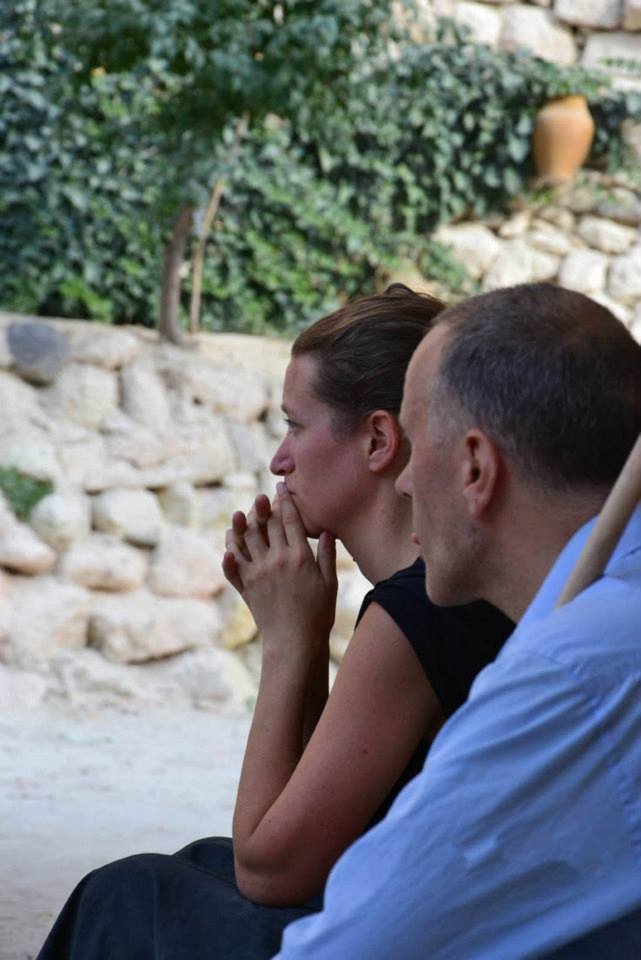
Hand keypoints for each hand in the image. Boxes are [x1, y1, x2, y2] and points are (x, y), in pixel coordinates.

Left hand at [225, 484, 336, 659]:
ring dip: (242, 524)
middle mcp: (276, 560)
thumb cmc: (318, 614)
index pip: (290, 520)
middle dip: (264, 507)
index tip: (281, 487)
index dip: (285, 501)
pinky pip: (232, 566)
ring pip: (245, 540)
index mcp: (299, 556)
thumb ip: (327, 555)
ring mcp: (257, 572)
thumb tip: (327, 530)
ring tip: (241, 513)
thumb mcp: (329, 583)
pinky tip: (227, 545)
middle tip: (262, 495)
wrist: (294, 643)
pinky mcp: (246, 587)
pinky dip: (228, 554)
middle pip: (266, 525)